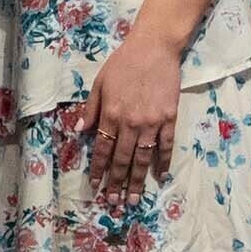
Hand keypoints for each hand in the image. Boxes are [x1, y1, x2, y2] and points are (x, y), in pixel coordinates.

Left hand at [81, 38, 181, 199]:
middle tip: (114, 203)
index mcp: (110, 114)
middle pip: (122, 160)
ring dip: (137, 181)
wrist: (154, 48)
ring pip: (143, 159)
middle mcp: (130, 123)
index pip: (102, 150)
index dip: (99, 170)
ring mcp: (151, 123)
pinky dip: (163, 162)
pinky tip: (159, 176)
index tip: (96, 186)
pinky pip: (166, 146)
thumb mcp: (99, 83)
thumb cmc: (123, 63)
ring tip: (133, 199)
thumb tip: (81, 130)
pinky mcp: (169, 119)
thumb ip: (91, 108)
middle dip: (116, 183)